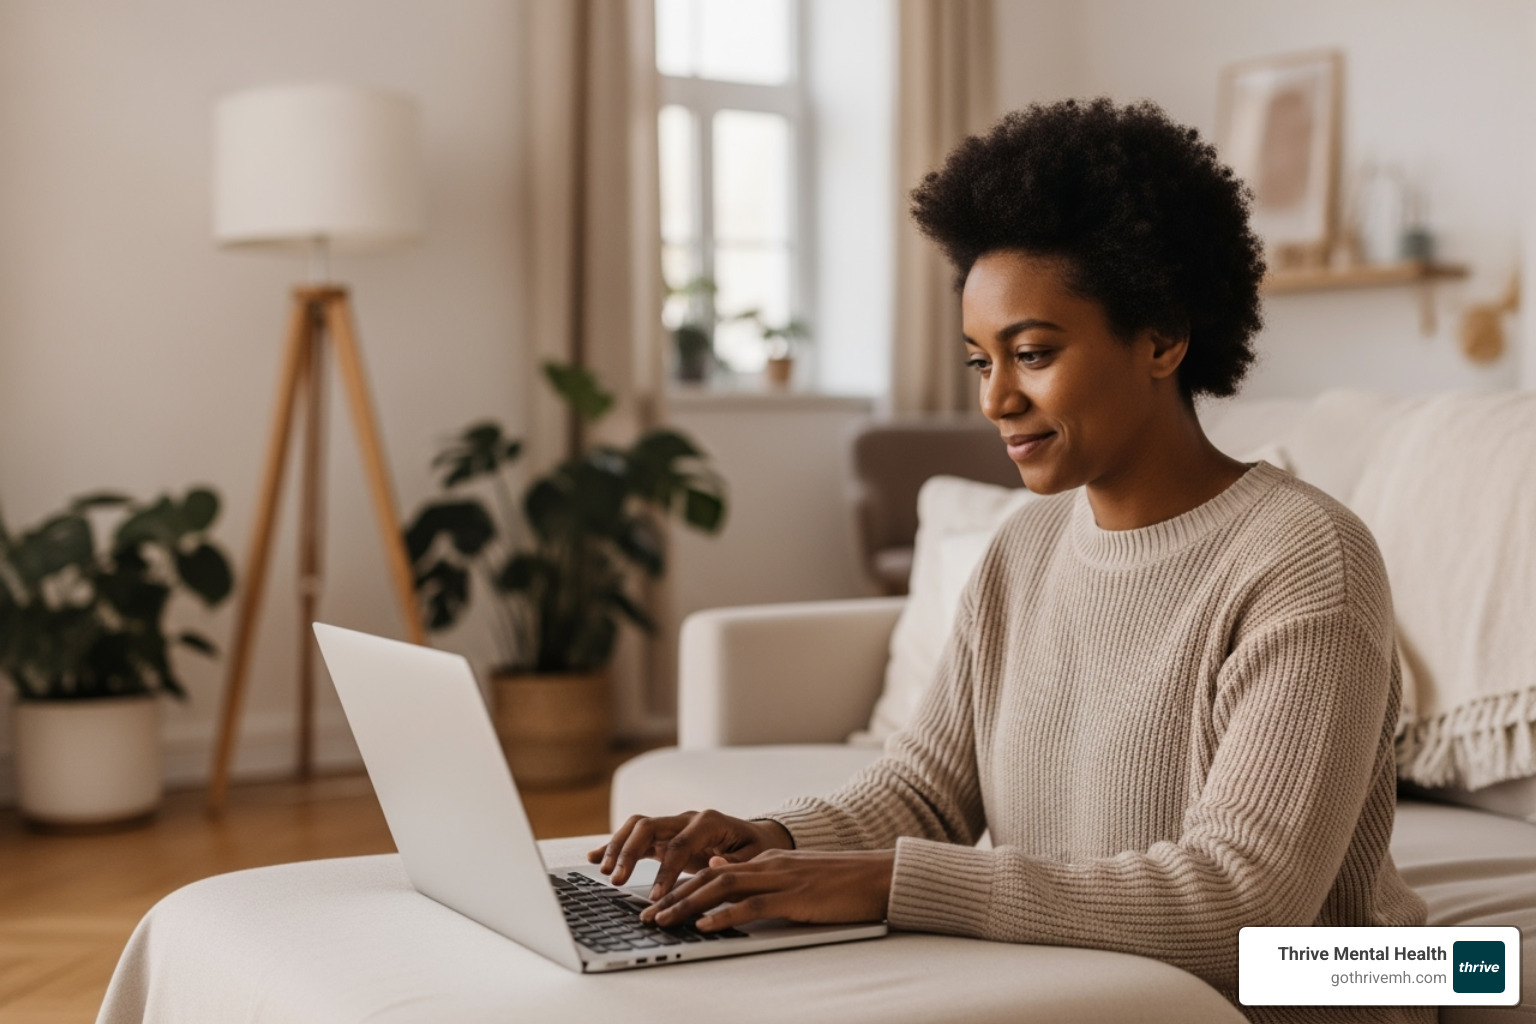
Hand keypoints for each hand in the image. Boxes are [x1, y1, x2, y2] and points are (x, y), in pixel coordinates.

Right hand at [587, 809, 794, 898]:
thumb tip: (715, 865)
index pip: (680, 844)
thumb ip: (735, 863)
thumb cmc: (755, 849)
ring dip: (617, 846)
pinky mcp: (663, 836)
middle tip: (618, 880)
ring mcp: (672, 825)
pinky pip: (634, 836)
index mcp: (709, 821)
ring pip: (637, 827)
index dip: (665, 871)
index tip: (656, 896)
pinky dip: (613, 844)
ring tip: (605, 871)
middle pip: (649, 826)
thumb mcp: (754, 858)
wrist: (755, 837)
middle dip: (630, 852)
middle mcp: (686, 818)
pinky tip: (594, 857)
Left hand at [639, 849, 893, 931]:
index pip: (713, 872)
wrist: (878, 877)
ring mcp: (780, 878)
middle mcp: (767, 865)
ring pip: (721, 887)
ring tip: (664, 920)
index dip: (682, 887)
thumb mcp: (793, 875)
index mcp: (766, 861)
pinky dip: (725, 915)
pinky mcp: (794, 896)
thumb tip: (718, 871)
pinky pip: (752, 905)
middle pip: (708, 877)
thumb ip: (758, 875)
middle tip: (647, 916)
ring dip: (688, 905)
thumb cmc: (840, 882)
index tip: (658, 905)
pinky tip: (706, 925)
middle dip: (674, 896)